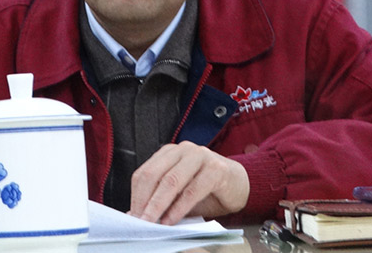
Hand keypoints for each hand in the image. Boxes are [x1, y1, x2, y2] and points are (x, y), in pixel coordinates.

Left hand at [129, 141, 248, 224]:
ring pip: (171, 181)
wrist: (239, 185)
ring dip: (159, 205)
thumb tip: (137, 215)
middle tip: (140, 221)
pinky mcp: (216, 168)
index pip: (144, 172)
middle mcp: (183, 150)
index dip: (136, 196)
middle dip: (144, 201)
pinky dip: (179, 208)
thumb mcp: (179, 194)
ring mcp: (200, 156)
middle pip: (154, 175)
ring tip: (153, 222)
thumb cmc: (207, 190)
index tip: (132, 216)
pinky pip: (192, 190)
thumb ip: (161, 199)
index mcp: (169, 153)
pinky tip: (173, 220)